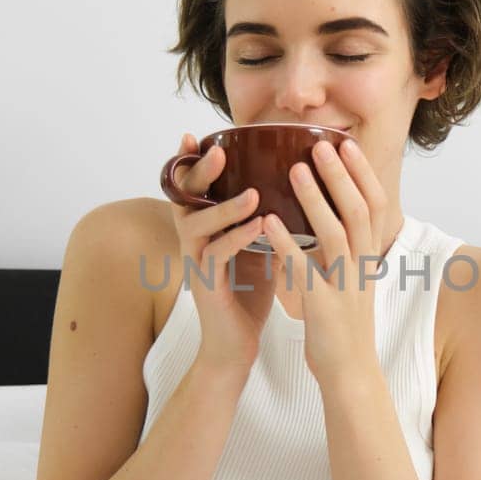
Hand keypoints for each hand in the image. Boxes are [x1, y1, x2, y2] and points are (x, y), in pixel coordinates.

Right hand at [166, 132, 269, 372]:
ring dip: (224, 207)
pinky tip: (258, 227)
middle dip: (199, 173)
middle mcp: (193, 242)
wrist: (237, 344)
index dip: (192, 162)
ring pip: (197, 226)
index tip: (199, 134)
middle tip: (216, 151)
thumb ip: (265, 218)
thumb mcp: (259, 247)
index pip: (193, 188)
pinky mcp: (206, 286)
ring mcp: (196, 264)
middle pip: (184, 199)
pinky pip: (215, 257)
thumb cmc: (249, 293)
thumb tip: (296, 185)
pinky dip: (236, 239)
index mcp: (206, 229)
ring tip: (252, 192)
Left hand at [261, 136, 391, 384]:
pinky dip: (287, 243)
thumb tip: (335, 214)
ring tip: (294, 170)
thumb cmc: (343, 326)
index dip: (362, 174)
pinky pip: (305, 270)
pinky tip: (268, 222)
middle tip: (319, 145)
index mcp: (369, 259)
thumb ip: (346, 248)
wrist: (349, 374)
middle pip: (359, 211)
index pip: (375, 206)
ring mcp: (345, 287)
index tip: (346, 144)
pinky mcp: (323, 308)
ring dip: (315, 199)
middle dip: (341, 175)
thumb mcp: (351, 280)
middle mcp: (362, 268)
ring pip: (335, 234)